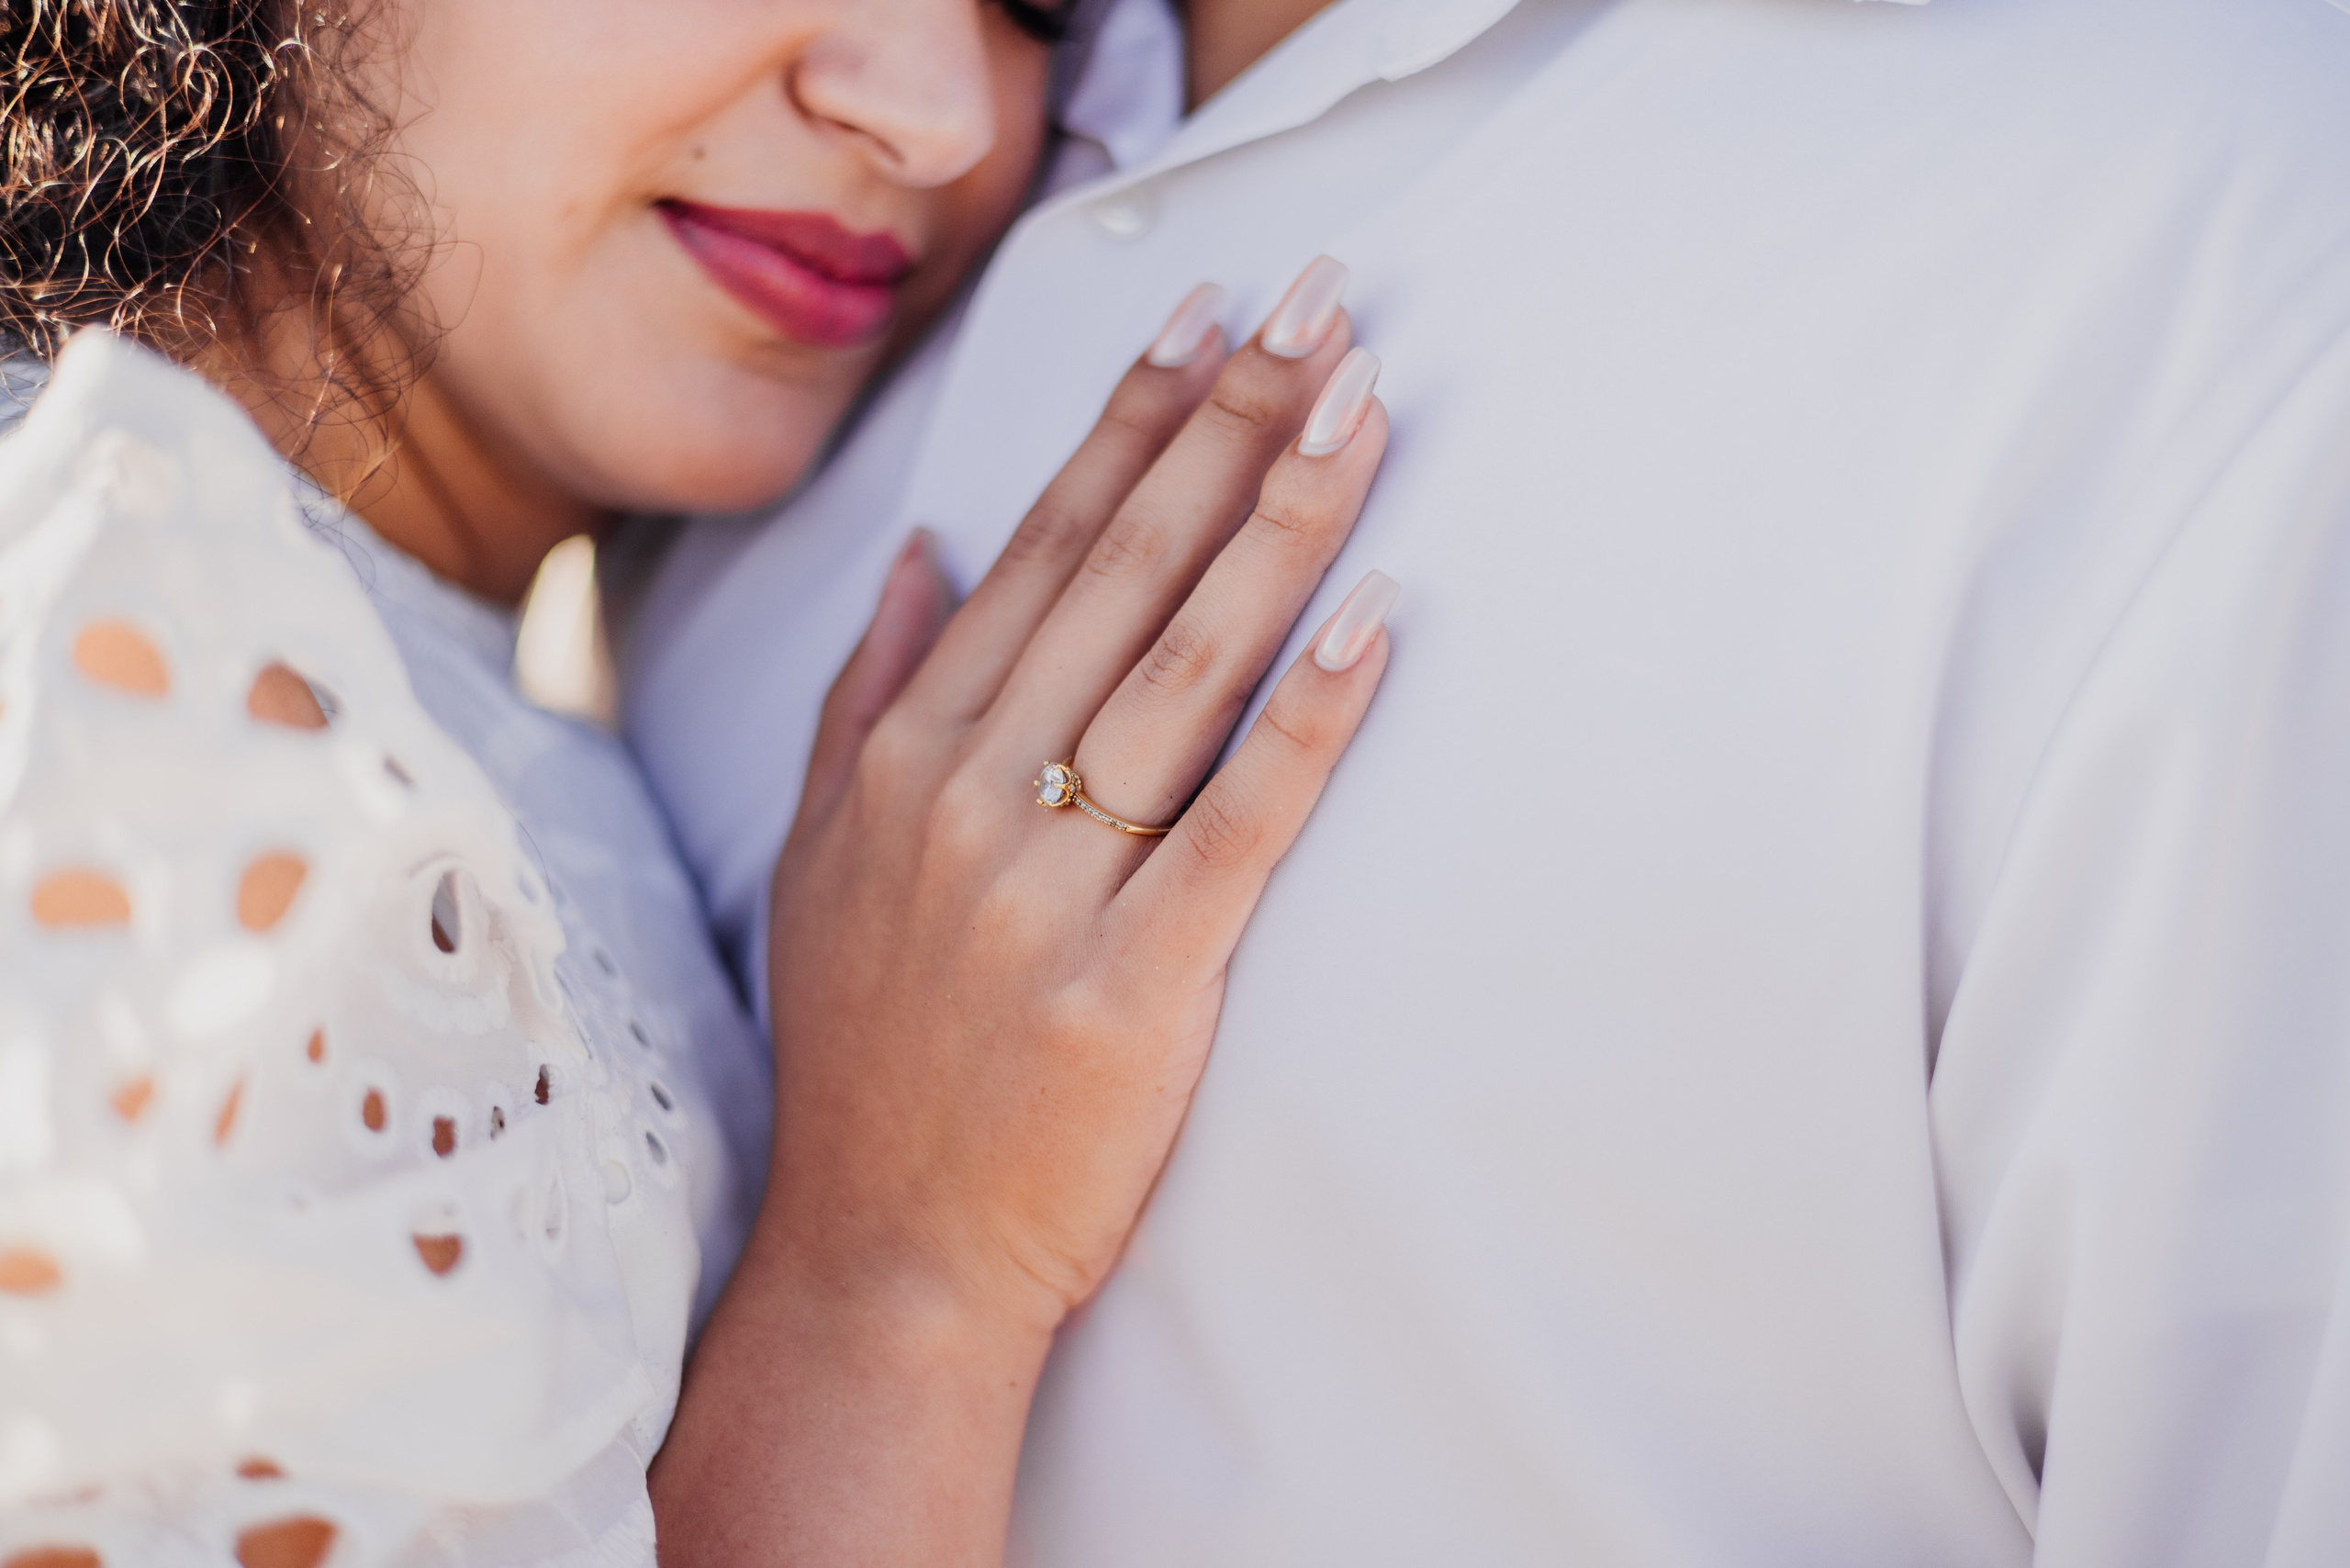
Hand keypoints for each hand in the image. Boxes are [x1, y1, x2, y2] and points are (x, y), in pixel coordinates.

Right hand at [654, 261, 1395, 1562]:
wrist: (887, 1253)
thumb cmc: (869, 1056)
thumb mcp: (821, 860)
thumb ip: (862, 694)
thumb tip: (923, 551)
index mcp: (903, 753)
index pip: (1041, 547)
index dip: (1133, 420)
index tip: (1206, 314)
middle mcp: (969, 795)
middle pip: (1125, 575)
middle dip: (1228, 425)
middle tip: (1318, 307)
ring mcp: (1050, 886)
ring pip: (1184, 669)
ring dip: (1280, 525)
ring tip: (1359, 409)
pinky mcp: (1136, 980)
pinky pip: (1238, 822)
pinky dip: (1309, 718)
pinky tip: (1375, 618)